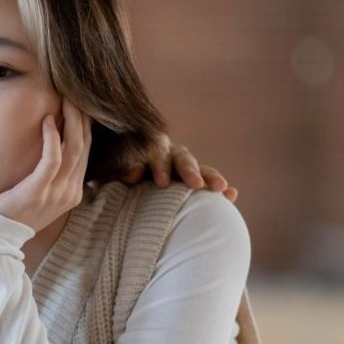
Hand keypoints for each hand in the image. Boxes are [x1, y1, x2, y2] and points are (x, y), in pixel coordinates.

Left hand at [0, 98, 91, 231]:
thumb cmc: (10, 211)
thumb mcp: (38, 193)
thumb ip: (48, 173)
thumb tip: (49, 142)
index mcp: (72, 191)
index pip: (85, 150)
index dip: (84, 124)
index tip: (79, 101)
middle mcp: (69, 192)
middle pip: (84, 146)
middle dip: (81, 117)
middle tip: (74, 92)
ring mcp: (55, 193)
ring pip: (74, 149)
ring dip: (71, 121)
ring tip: (65, 99)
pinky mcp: (37, 191)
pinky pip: (52, 160)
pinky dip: (52, 138)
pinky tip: (47, 120)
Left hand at [120, 135, 237, 202]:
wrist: (119, 187)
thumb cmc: (113, 178)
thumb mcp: (111, 174)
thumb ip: (119, 171)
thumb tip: (134, 171)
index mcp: (147, 149)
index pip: (156, 152)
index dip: (160, 166)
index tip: (162, 183)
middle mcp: (169, 155)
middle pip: (182, 158)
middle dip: (190, 170)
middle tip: (197, 184)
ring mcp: (184, 168)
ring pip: (200, 168)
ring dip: (210, 177)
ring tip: (222, 189)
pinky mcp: (195, 182)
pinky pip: (209, 184)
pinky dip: (221, 189)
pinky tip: (232, 195)